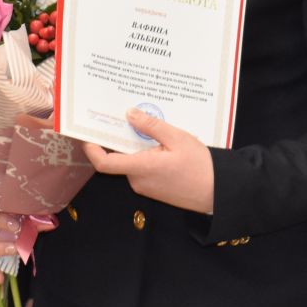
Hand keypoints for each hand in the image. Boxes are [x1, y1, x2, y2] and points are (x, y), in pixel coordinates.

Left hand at [82, 109, 214, 213]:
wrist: (218, 193)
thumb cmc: (200, 166)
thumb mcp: (178, 138)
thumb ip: (151, 126)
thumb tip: (129, 113)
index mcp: (141, 168)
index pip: (105, 163)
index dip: (92, 149)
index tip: (88, 134)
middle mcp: (138, 180)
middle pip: (119, 157)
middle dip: (123, 138)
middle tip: (130, 117)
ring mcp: (145, 186)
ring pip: (132, 161)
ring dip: (138, 146)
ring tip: (154, 130)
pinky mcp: (153, 189)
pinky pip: (142, 168)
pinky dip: (146, 156)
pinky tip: (162, 145)